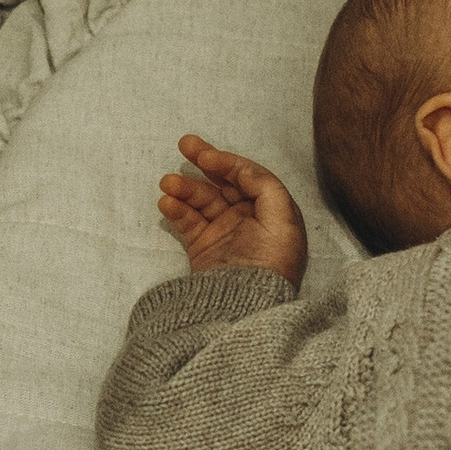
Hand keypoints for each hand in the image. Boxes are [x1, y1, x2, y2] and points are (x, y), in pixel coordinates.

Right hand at [158, 136, 308, 283]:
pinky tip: (166, 202)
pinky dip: (176, 209)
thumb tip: (242, 169)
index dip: (229, 162)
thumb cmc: (272, 264)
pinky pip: (187, 221)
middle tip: (184, 143)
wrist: (247, 306)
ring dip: (184, 187)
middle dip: (204, 162)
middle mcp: (249, 219)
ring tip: (167, 182)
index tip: (206, 155)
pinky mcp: (204, 248)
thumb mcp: (284, 220)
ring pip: (202, 199)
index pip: (249, 177)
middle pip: (224, 182)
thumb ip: (266, 186)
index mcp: (272, 211)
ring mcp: (225, 233)